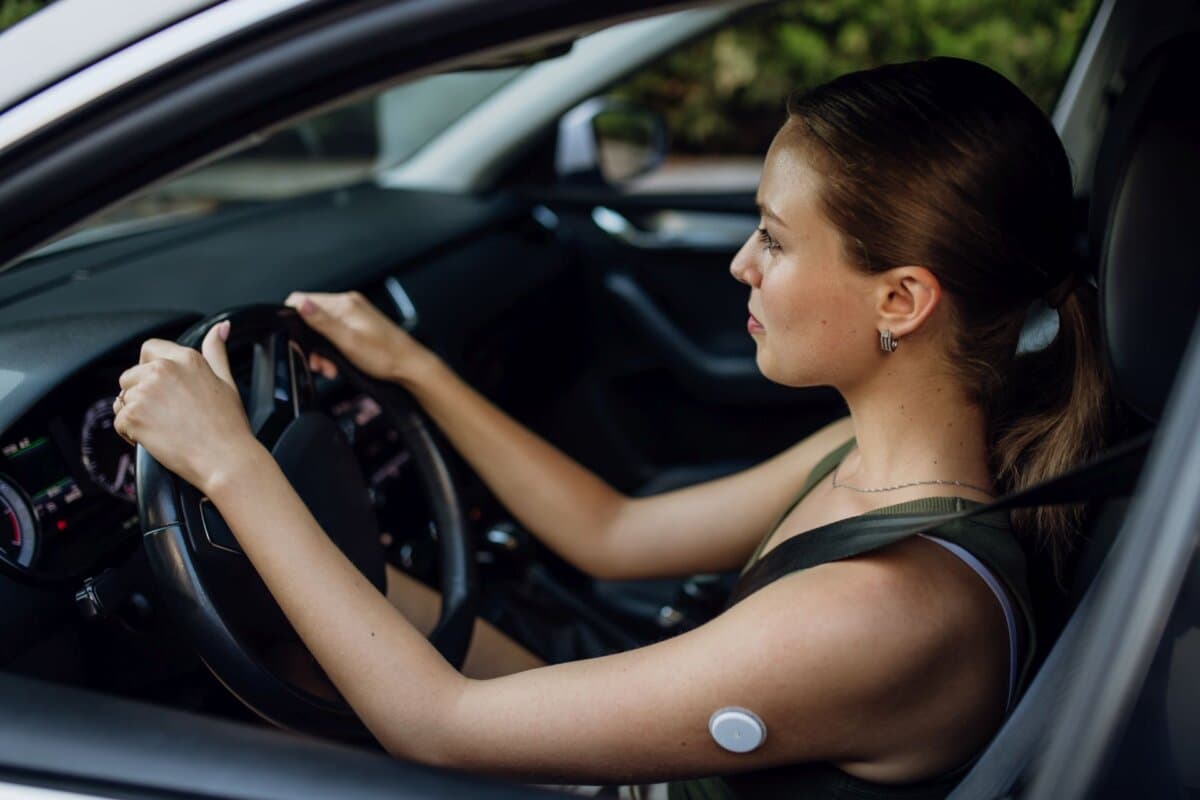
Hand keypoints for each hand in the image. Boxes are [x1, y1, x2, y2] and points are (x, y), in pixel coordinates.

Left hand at [114, 322, 260, 494]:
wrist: (225, 459)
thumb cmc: (229, 426)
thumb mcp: (226, 381)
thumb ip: (216, 351)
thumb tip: (220, 328)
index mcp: (185, 358)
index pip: (149, 349)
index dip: (150, 369)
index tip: (162, 389)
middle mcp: (162, 370)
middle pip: (130, 376)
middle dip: (141, 395)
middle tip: (167, 416)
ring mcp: (145, 392)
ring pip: (123, 399)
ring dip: (136, 415)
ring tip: (163, 429)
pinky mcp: (133, 416)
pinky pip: (119, 422)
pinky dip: (132, 434)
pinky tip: (156, 439)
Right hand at [285, 291, 435, 383]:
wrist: (410, 367)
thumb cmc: (385, 356)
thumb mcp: (348, 341)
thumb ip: (322, 322)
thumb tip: (300, 303)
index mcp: (344, 304)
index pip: (302, 299)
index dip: (293, 320)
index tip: (296, 342)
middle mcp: (348, 304)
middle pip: (311, 317)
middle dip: (310, 342)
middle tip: (318, 363)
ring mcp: (354, 315)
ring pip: (322, 328)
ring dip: (321, 350)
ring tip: (330, 368)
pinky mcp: (359, 326)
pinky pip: (335, 334)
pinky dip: (332, 350)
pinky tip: (338, 364)